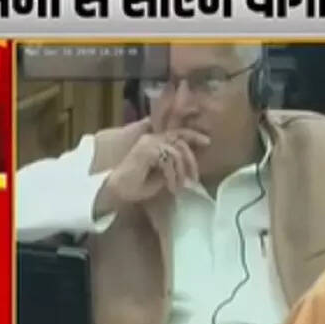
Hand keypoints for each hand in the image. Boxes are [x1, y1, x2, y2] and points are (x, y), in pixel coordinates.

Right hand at [94, 122, 210, 215]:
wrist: (117, 191)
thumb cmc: (137, 185)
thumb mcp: (162, 175)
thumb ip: (174, 166)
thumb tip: (190, 167)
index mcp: (155, 141)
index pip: (178, 132)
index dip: (194, 135)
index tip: (208, 142)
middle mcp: (151, 138)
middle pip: (181, 140)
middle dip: (191, 160)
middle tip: (194, 178)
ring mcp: (148, 143)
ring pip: (176, 152)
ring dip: (181, 172)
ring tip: (178, 187)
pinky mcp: (146, 151)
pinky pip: (168, 160)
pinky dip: (172, 175)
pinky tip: (171, 186)